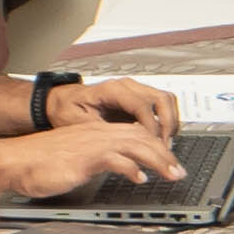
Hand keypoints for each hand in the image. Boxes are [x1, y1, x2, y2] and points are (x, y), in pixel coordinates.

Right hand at [7, 118, 184, 196]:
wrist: (13, 161)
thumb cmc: (38, 162)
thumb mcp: (76, 160)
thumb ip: (98, 161)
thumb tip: (116, 170)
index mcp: (96, 132)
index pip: (135, 133)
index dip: (156, 146)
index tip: (169, 161)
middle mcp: (97, 133)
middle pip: (141, 136)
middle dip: (165, 153)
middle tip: (179, 171)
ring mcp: (91, 143)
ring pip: (134, 144)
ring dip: (157, 160)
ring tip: (171, 174)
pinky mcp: (83, 157)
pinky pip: (114, 159)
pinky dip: (131, 168)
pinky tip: (140, 178)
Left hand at [51, 77, 181, 140]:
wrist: (63, 101)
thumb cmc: (67, 109)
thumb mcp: (76, 122)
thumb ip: (98, 131)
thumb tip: (117, 143)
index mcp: (112, 90)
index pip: (142, 106)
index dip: (151, 128)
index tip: (153, 146)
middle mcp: (127, 87)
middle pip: (161, 98)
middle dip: (167, 124)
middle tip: (165, 147)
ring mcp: (135, 90)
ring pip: (166, 100)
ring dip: (170, 122)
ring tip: (166, 144)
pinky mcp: (138, 99)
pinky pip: (162, 105)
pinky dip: (167, 121)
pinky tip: (161, 138)